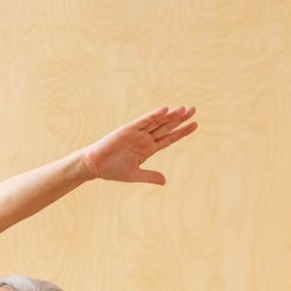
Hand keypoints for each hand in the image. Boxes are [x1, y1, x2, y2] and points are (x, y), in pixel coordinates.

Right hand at [76, 105, 197, 185]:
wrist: (95, 166)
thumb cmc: (113, 171)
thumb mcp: (135, 175)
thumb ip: (150, 176)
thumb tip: (165, 181)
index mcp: (148, 149)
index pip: (169, 138)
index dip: (182, 132)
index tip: (195, 125)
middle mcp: (145, 139)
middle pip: (166, 127)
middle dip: (180, 119)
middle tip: (194, 110)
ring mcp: (137, 133)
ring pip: (157, 122)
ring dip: (170, 116)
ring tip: (184, 109)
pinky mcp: (128, 129)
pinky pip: (143, 121)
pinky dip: (153, 115)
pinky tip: (165, 110)